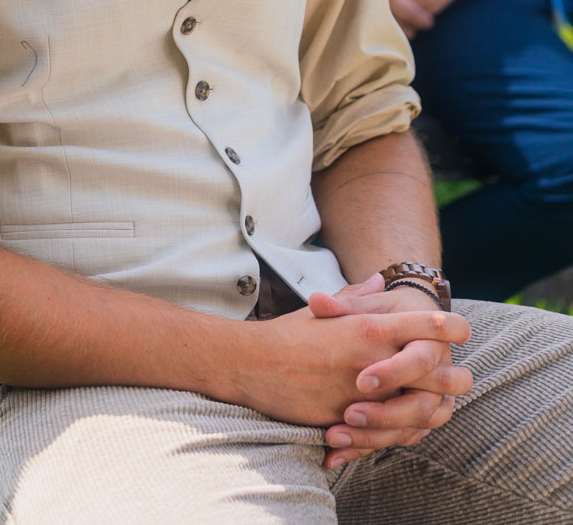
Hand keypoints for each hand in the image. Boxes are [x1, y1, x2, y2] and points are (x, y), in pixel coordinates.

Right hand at [236, 277, 470, 444]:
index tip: (462, 330)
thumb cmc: (289, 333)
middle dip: (454, 377)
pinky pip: (391, 434)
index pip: (425, 326)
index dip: (451, 327)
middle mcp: (371, 360)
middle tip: (461, 378)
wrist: (251, 364)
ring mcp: (362, 394)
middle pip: (436, 372)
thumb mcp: (324, 309)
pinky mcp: (349, 420)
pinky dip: (405, 433)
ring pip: (421, 410)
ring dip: (436, 409)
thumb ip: (357, 297)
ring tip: (443, 407)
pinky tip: (409, 427)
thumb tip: (380, 280)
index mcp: (368, 327)